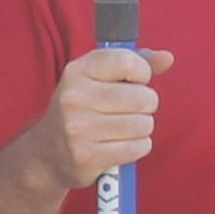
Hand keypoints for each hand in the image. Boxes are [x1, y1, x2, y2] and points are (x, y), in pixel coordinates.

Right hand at [28, 45, 172, 189]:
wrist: (47, 152)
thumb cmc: (83, 110)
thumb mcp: (99, 79)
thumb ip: (135, 63)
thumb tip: (167, 58)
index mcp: (77, 71)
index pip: (127, 61)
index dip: (142, 72)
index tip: (136, 81)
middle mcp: (74, 97)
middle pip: (142, 97)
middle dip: (146, 105)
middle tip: (132, 110)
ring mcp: (78, 128)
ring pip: (143, 124)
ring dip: (142, 128)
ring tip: (125, 128)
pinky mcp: (87, 156)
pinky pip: (137, 148)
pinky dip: (138, 147)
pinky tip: (122, 144)